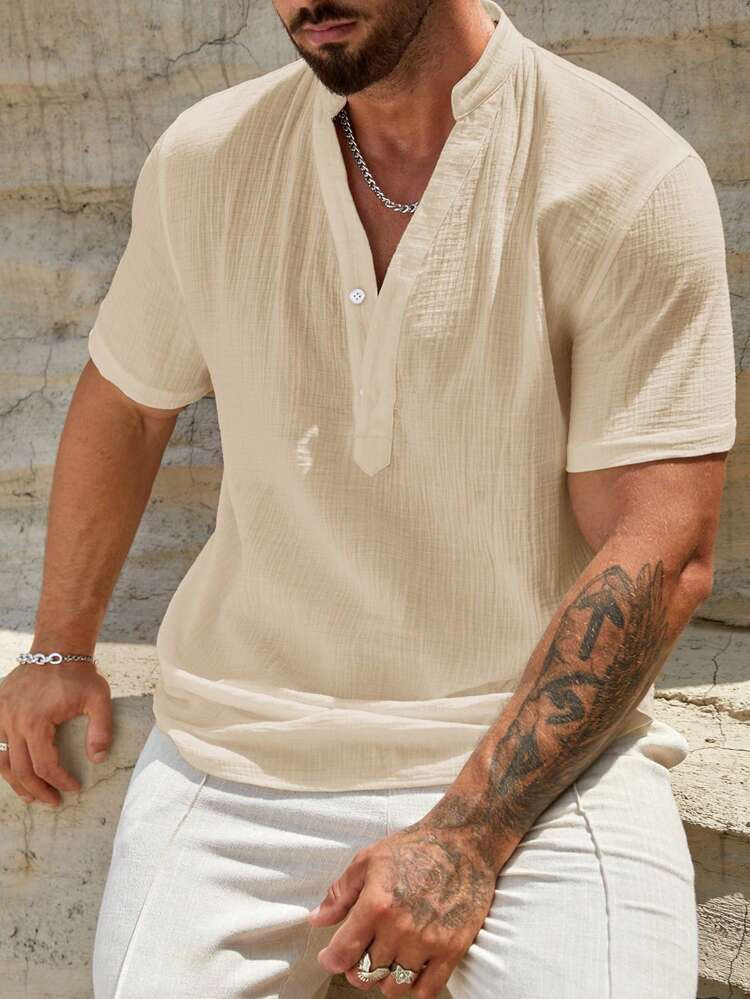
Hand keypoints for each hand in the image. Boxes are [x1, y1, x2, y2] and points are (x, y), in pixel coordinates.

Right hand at [0, 660, 111, 806]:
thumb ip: (101, 729)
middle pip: (19, 770)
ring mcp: (1, 715)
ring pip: (1, 761)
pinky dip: (4, 761)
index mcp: (36, 721)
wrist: (56, 649)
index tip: (74, 787)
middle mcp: (12, 721)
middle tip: (54, 801)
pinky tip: (15, 770)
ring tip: (32, 795)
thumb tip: (97, 759)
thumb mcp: (99, 699)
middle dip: (38, 791)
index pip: (44, 765)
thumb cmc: (79, 674)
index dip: (59, 781)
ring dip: (16, 783)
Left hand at [307, 814, 497, 997]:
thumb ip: (340, 893)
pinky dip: (414, 985)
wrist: (463, 843)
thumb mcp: (368, 860)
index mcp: (376, 905)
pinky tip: (411, 966)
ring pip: (393, 986)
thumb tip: (317, 919)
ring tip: (388, 957)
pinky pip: (427, 990)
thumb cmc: (414, 848)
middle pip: (366, 973)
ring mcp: (428, 942)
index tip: (332, 957)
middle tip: (363, 952)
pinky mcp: (453, 949)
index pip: (343, 953)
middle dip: (358, 966)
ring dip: (385, 977)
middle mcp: (400, 928)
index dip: (331, 960)